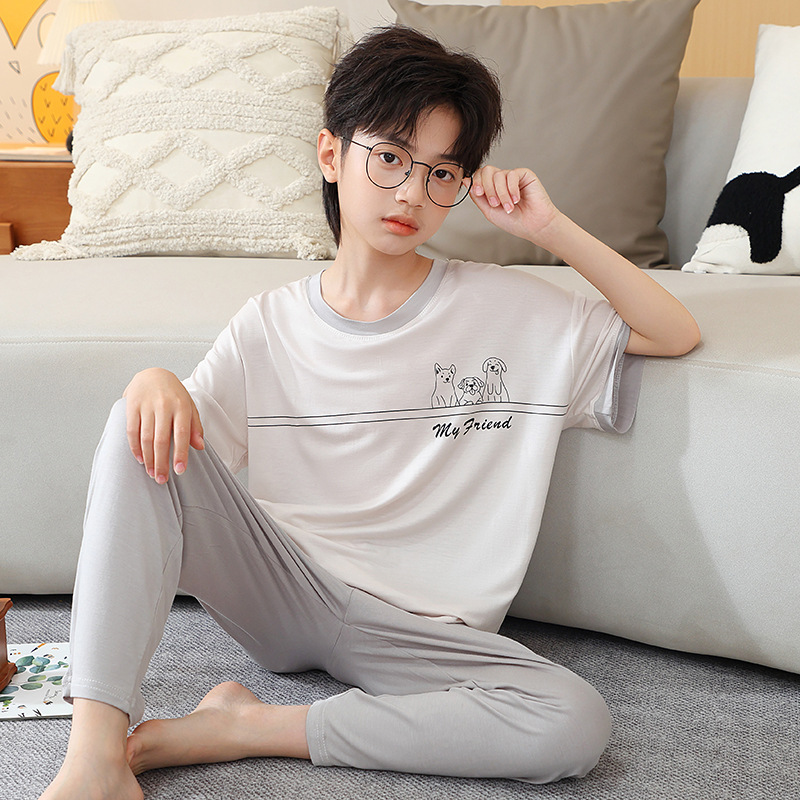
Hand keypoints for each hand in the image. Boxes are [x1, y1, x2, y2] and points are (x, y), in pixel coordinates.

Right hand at [122, 368, 203, 483]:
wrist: (153, 374)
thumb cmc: (174, 395)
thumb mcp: (189, 407)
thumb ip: (195, 427)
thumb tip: (199, 446)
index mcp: (181, 406)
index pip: (181, 434)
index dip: (180, 454)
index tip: (180, 470)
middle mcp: (163, 406)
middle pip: (161, 440)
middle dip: (161, 462)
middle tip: (162, 479)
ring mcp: (146, 406)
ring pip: (146, 438)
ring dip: (148, 459)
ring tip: (152, 473)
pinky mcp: (131, 406)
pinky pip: (131, 431)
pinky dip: (134, 447)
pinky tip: (140, 459)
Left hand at [469, 166, 561, 246]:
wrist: (534, 226)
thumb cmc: (514, 221)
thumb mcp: (489, 211)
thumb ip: (477, 196)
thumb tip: (465, 180)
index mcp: (492, 188)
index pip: (479, 175)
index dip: (477, 182)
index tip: (479, 193)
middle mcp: (502, 180)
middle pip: (487, 170)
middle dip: (488, 188)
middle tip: (495, 204)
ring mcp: (513, 176)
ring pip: (499, 175)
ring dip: (502, 194)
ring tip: (509, 207)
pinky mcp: (525, 174)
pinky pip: (512, 174)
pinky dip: (512, 189)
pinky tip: (517, 199)